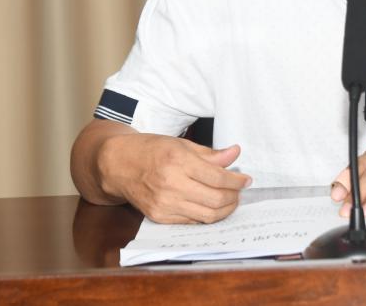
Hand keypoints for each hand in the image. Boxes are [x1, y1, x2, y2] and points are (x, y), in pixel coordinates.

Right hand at [99, 133, 251, 223]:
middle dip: (233, 197)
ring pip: (206, 215)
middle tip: (239, 191)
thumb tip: (235, 153)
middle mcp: (171, 184)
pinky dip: (206, 215)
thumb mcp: (181, 144)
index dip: (236, 181)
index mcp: (178, 161)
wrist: (119, 165)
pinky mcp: (159, 217)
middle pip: (215, 199)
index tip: (246, 180)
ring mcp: (164, 204)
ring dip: (224, 210)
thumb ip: (210, 153)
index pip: (218, 177)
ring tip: (229, 200)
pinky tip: (211, 207)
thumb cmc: (151, 150)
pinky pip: (192, 221)